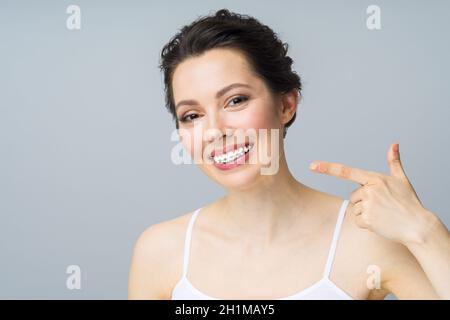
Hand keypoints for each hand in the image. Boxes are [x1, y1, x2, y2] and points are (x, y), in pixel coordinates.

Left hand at [309, 143, 436, 245]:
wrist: (417, 226)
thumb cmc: (409, 202)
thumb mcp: (401, 180)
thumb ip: (394, 162)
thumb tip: (394, 144)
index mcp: (375, 179)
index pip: (346, 171)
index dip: (327, 168)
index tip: (312, 165)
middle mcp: (369, 190)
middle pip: (354, 195)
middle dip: (364, 201)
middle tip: (382, 206)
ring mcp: (367, 206)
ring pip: (355, 208)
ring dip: (365, 213)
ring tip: (383, 214)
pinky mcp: (366, 220)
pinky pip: (357, 220)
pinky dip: (366, 223)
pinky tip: (380, 223)